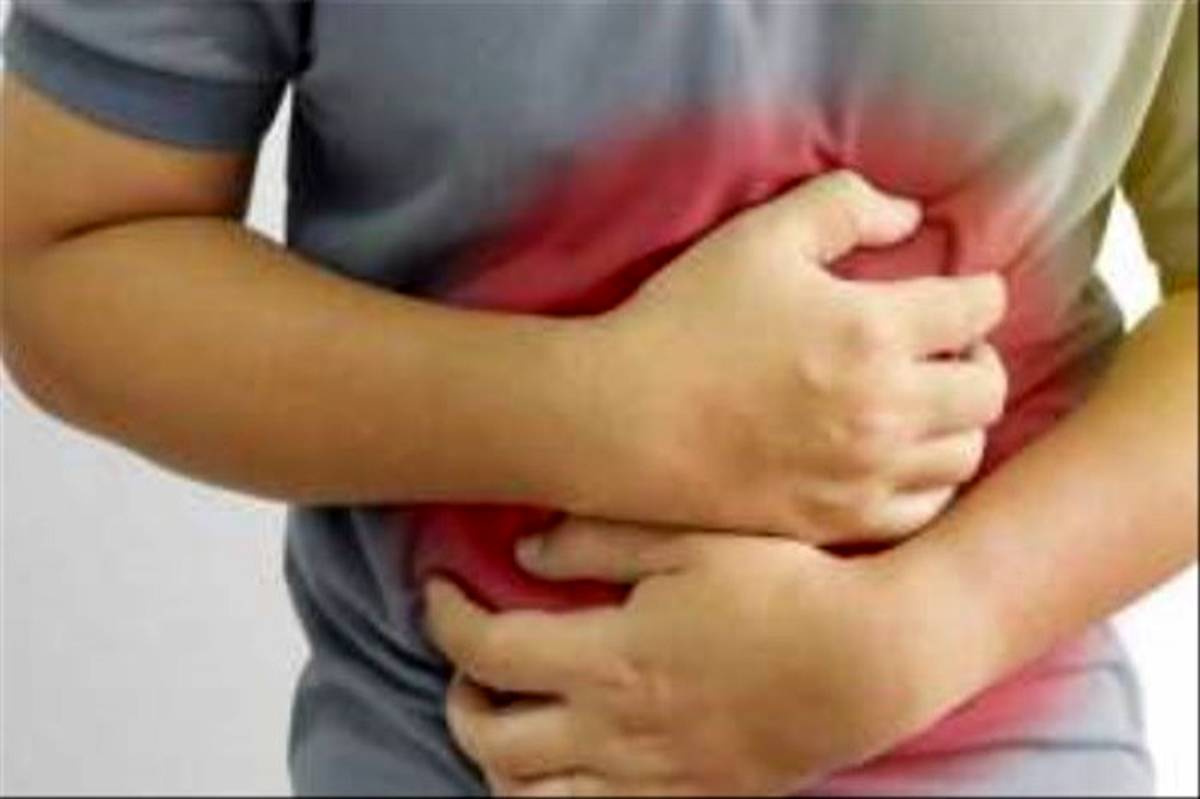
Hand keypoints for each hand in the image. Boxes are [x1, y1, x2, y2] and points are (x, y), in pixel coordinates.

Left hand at [423, 518, 970, 795]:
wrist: (871, 662)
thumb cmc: (785, 587)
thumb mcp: (691, 539)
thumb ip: (600, 541)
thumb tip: (525, 553)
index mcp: (610, 659)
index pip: (486, 649)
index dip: (444, 617)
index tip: (438, 588)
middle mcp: (617, 731)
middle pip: (491, 738)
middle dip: (459, 697)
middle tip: (469, 662)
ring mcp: (652, 777)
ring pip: (532, 797)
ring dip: (496, 760)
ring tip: (506, 718)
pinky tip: (566, 767)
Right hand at [568, 171, 1007, 544]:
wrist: (620, 419)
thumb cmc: (684, 320)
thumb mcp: (759, 237)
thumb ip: (844, 207)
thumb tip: (910, 218)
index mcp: (875, 330)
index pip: (978, 309)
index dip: (981, 290)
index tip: (967, 290)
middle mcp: (887, 409)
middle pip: (988, 388)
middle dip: (980, 358)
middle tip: (949, 348)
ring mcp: (864, 476)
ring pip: (965, 454)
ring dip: (960, 421)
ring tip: (926, 403)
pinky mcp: (835, 521)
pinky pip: (920, 509)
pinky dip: (928, 480)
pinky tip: (899, 458)